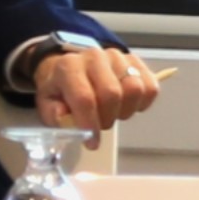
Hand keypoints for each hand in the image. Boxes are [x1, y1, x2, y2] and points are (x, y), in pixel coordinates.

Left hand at [25, 45, 163, 131]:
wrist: (73, 66)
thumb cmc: (61, 89)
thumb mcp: (48, 102)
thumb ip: (54, 113)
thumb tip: (66, 118)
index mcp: (69, 67)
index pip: (85, 98)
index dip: (90, 124)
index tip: (92, 142)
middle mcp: (94, 57)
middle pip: (112, 94)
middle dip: (107, 118)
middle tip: (101, 124)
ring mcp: (117, 57)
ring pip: (134, 89)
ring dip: (125, 110)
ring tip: (113, 113)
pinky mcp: (136, 61)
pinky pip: (150, 87)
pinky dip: (142, 103)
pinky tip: (127, 105)